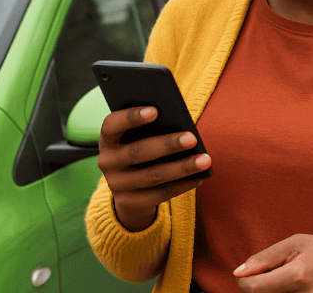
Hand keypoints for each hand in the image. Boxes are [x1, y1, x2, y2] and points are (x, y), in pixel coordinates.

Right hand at [97, 106, 210, 231]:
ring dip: (182, 167)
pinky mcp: (131, 202)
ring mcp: (117, 185)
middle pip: (138, 152)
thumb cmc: (139, 148)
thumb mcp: (137, 137)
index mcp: (107, 139)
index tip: (155, 110)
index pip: (112, 125)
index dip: (131, 117)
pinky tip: (200, 177)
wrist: (127, 188)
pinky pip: (160, 194)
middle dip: (167, 145)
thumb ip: (150, 128)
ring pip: (153, 176)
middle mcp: (107, 162)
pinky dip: (183, 185)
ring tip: (205, 160)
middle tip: (192, 138)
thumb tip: (179, 125)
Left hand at [233, 234, 312, 292]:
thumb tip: (238, 273)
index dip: (245, 280)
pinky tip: (295, 289)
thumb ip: (264, 258)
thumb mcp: (296, 243)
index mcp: (298, 276)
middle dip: (261, 288)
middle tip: (275, 275)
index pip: (252, 289)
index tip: (253, 273)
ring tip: (288, 282)